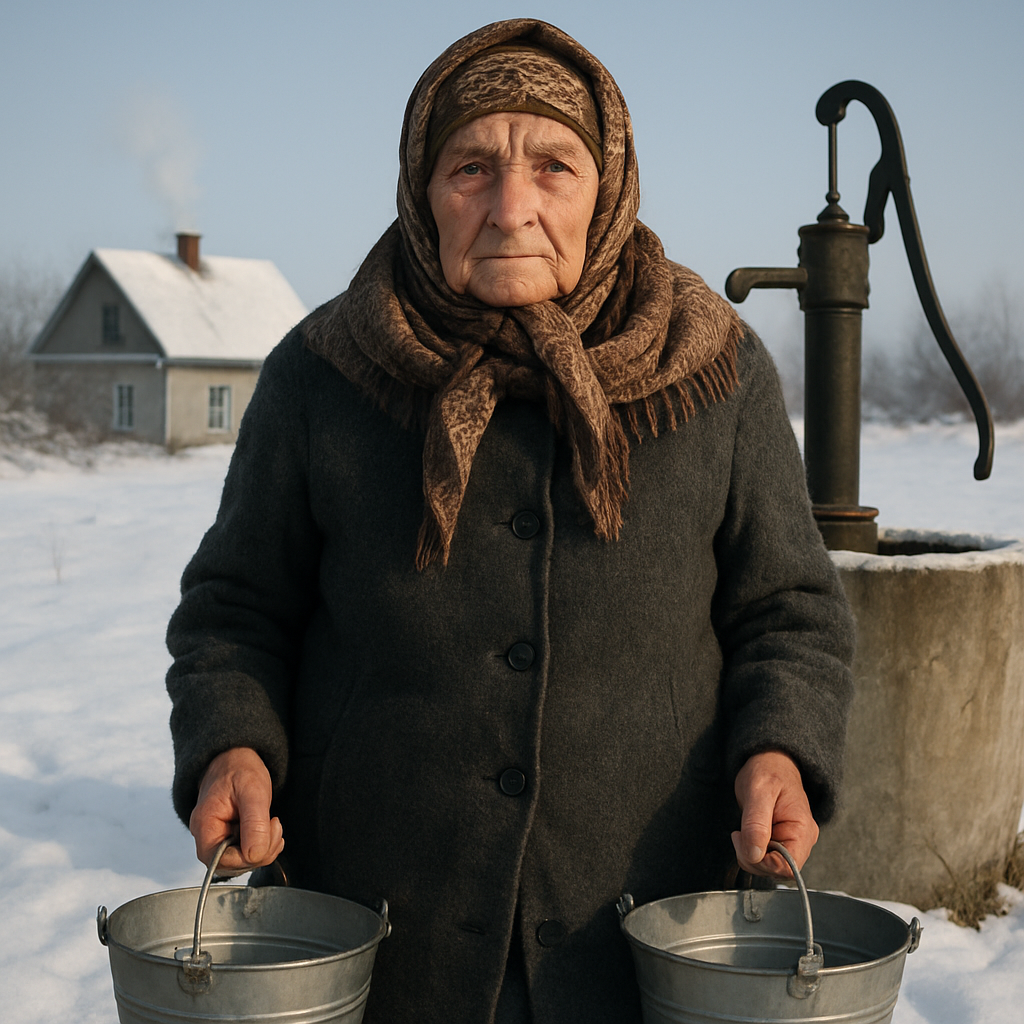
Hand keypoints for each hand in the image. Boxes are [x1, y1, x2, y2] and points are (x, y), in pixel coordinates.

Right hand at [189, 747, 283, 873]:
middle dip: (260, 851)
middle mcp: (207, 838)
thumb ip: (254, 823)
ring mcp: (217, 839)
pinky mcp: (229, 839)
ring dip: (264, 848)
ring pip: (242, 862)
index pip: (221, 861)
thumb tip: (255, 855)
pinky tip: (269, 830)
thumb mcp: (252, 791)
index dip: (248, 855)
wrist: (235, 758)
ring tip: (272, 823)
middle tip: (274, 825)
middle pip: (233, 865)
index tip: (267, 833)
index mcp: (204, 826)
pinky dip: (263, 846)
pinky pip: (246, 854)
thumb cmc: (239, 770)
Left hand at [732, 750, 817, 877]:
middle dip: (753, 859)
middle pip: (778, 870)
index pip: (789, 867)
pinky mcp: (781, 841)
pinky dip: (751, 851)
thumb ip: (756, 824)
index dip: (763, 863)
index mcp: (803, 830)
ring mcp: (792, 841)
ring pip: (770, 867)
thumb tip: (754, 855)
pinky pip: (766, 858)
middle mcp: (802, 840)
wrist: (769, 761)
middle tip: (739, 835)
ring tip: (742, 831)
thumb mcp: (758, 792)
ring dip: (750, 855)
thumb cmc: (767, 771)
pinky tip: (746, 834)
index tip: (745, 843)